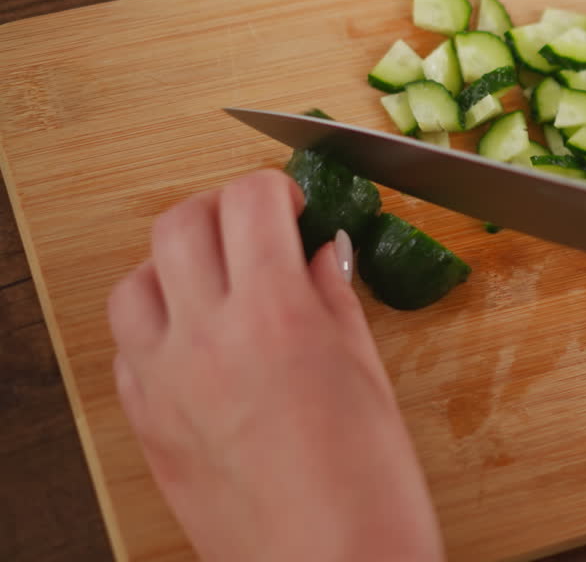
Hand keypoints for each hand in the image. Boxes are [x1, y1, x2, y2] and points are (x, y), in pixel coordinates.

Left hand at [108, 170, 442, 561]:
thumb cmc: (369, 487)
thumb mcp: (369, 375)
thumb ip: (335, 299)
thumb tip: (321, 253)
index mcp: (275, 314)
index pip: (248, 202)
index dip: (275, 187)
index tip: (292, 201)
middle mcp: (207, 337)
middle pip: (181, 224)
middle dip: (223, 210)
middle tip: (258, 228)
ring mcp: (166, 382)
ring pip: (136, 280)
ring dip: (176, 264)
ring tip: (218, 281)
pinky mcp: (148, 423)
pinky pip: (127, 349)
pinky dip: (158, 327)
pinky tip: (198, 341)